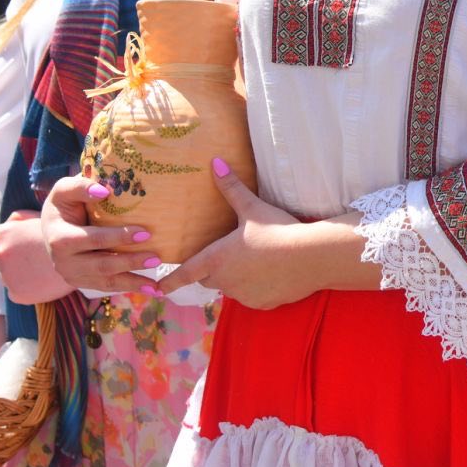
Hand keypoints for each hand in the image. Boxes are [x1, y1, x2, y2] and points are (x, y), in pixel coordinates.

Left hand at [0, 211, 73, 304]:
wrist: (86, 251)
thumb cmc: (65, 229)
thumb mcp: (42, 216)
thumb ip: (22, 219)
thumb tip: (12, 220)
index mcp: (4, 234)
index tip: (8, 246)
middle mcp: (0, 254)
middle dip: (9, 260)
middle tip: (30, 259)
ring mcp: (8, 276)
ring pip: (8, 277)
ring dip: (19, 274)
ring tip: (41, 270)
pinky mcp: (18, 294)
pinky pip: (17, 292)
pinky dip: (27, 290)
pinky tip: (44, 282)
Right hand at [40, 175, 155, 294]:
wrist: (52, 228)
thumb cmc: (64, 204)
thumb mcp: (65, 191)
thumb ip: (81, 186)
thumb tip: (104, 190)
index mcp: (59, 238)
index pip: (93, 240)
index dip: (118, 237)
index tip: (145, 232)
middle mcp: (63, 262)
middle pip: (102, 265)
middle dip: (130, 262)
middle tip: (156, 257)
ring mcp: (73, 275)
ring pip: (106, 282)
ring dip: (133, 281)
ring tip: (157, 283)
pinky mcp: (82, 282)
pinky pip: (107, 287)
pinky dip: (130, 289)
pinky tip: (151, 290)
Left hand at [155, 159, 332, 308]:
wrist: (309, 257)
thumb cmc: (276, 231)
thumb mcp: (252, 208)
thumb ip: (231, 188)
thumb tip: (215, 163)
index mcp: (216, 259)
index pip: (185, 274)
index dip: (170, 281)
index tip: (157, 288)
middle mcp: (225, 281)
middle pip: (208, 280)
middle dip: (211, 271)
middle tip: (223, 258)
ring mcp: (244, 295)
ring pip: (232, 288)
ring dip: (236, 279)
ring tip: (255, 262)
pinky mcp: (262, 303)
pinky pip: (253, 296)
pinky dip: (256, 287)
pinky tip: (271, 274)